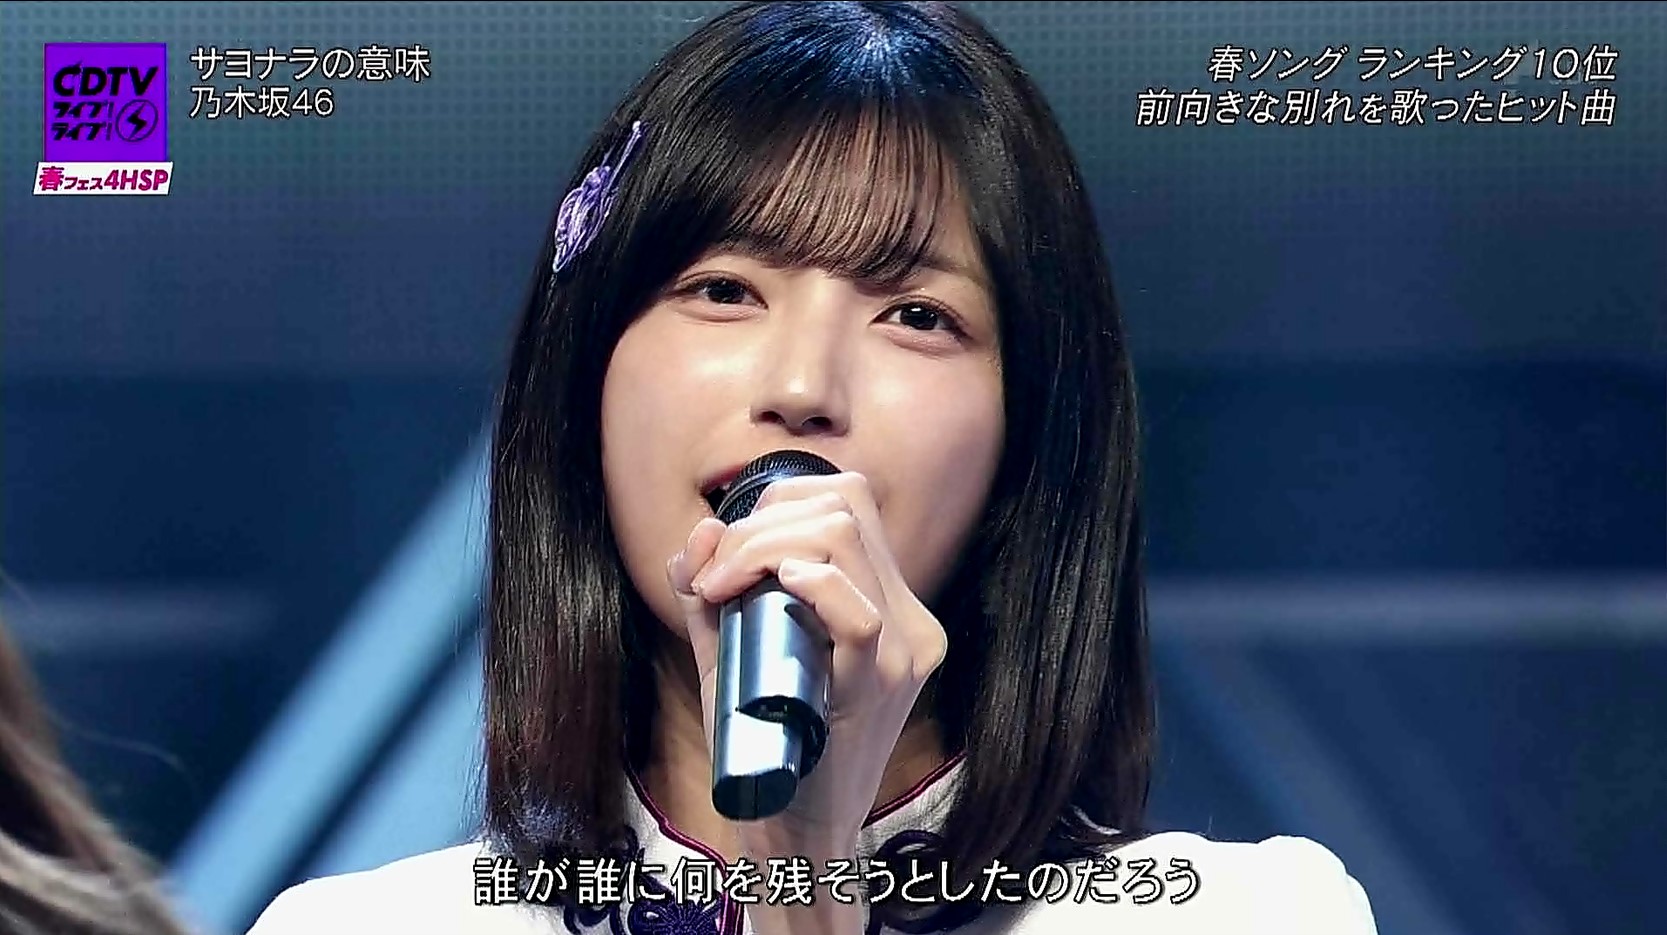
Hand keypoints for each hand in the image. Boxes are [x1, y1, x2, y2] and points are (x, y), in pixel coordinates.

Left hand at [664, 472, 948, 891]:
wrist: (797, 838)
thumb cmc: (768, 745)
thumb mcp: (734, 654)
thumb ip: (712, 595)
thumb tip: (697, 534)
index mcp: (889, 602)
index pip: (848, 502)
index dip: (778, 504)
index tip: (727, 554)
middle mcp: (909, 619)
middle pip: (843, 507)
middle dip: (759, 523)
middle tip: (713, 577)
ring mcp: (902, 652)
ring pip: (842, 540)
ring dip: (762, 546)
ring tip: (721, 589)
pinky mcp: (879, 688)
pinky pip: (858, 614)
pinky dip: (812, 584)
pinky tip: (776, 585)